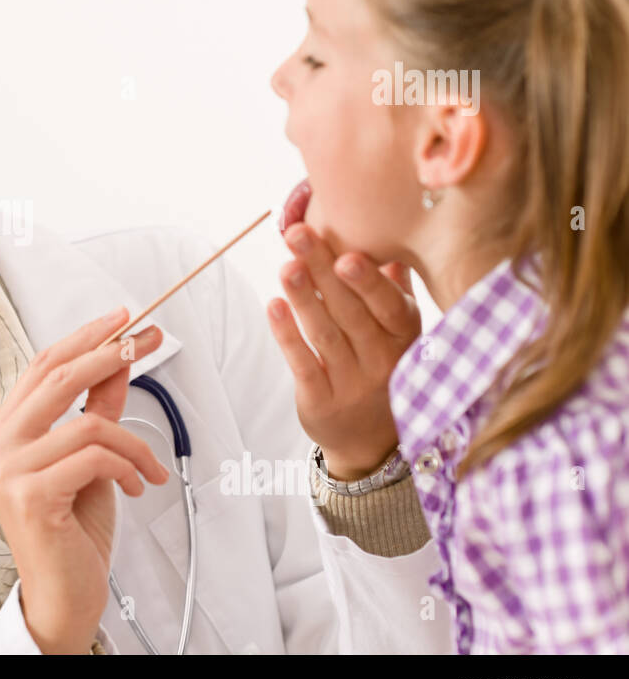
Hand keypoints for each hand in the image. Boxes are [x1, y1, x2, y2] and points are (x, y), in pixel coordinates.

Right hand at [0, 307, 169, 653]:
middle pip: (58, 376)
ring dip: (133, 444)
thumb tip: (120, 358)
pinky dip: (128, 467)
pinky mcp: (31, 495)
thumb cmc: (73, 530)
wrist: (65, 595)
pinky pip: (95, 457)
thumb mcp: (92, 459)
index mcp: (3, 431)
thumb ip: (99, 408)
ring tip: (150, 469)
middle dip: (111, 353)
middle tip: (150, 338)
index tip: (126, 320)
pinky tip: (137, 487)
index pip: (42, 366)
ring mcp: (8, 470)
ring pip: (87, 423)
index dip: (85, 338)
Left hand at [266, 223, 420, 480]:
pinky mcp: (321, 402)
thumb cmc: (384, 370)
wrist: (373, 443)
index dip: (368, 281)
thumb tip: (393, 245)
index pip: (388, 305)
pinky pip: (303, 364)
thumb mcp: (401, 334)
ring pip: (325, 334)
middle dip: (322, 271)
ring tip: (285, 266)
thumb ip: (395, 291)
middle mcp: (383, 361)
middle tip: (298, 236)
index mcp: (406, 338)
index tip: (346, 255)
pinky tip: (274, 306)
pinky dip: (287, 335)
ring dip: (303, 298)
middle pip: (350, 311)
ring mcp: (352, 384)